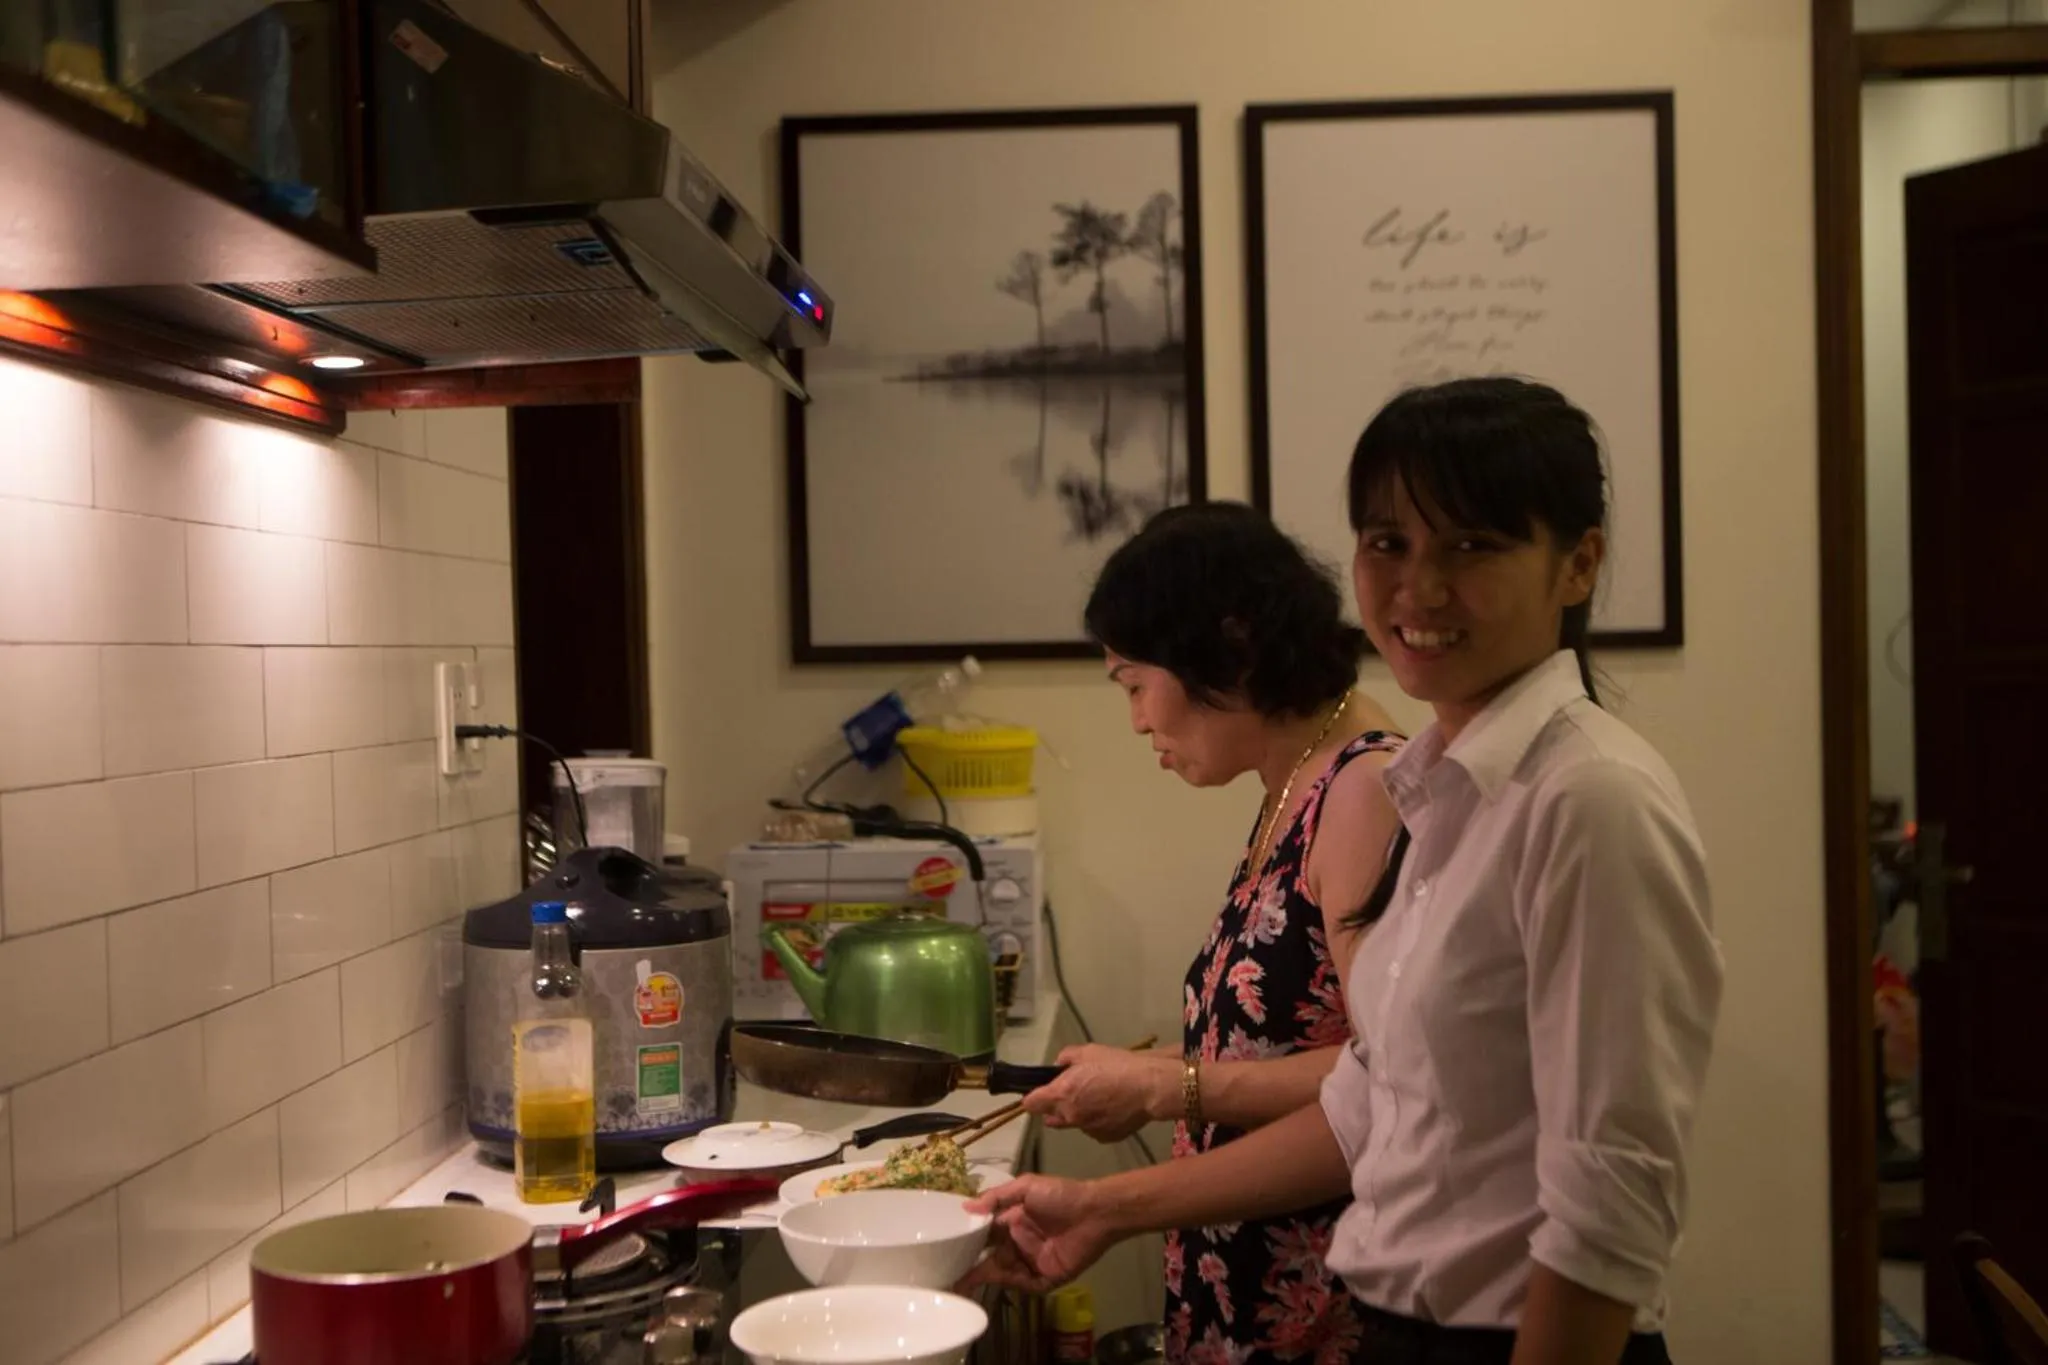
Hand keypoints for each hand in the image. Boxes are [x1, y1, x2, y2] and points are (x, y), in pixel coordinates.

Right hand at [959, 1174, 1120, 1293]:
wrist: (1095, 1212)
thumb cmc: (1061, 1195)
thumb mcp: (1026, 1187)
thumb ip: (996, 1197)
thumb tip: (966, 1208)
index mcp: (1012, 1222)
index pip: (985, 1235)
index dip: (967, 1241)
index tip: (946, 1247)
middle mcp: (1019, 1244)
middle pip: (991, 1259)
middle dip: (971, 1267)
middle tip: (947, 1275)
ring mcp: (1033, 1262)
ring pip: (1004, 1273)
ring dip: (988, 1276)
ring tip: (964, 1282)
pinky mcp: (1047, 1277)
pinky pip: (1026, 1285)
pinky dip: (1013, 1285)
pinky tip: (999, 1282)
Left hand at [1020, 1045, 1178, 1142]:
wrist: (1148, 1088)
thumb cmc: (1117, 1066)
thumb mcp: (1087, 1051)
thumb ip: (1065, 1058)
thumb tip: (1058, 1067)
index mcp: (1061, 1094)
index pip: (1030, 1104)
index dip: (1033, 1097)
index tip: (1040, 1092)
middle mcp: (1070, 1116)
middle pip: (1050, 1116)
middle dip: (1056, 1106)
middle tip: (1074, 1091)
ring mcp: (1087, 1130)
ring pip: (1072, 1124)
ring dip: (1077, 1114)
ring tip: (1098, 1099)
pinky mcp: (1104, 1138)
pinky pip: (1092, 1130)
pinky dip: (1096, 1121)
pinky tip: (1111, 1109)